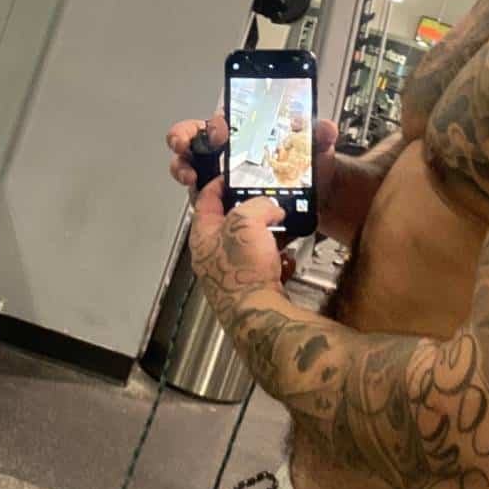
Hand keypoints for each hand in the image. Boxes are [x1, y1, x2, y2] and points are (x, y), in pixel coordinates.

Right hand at [166, 113, 338, 202]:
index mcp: (250, 130)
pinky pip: (197, 190)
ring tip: (189, 173)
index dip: (218, 120)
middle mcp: (230, 148)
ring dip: (182, 164)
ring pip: (189, 160)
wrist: (313, 200)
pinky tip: (197, 192)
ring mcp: (219, 171)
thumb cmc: (310, 168)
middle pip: (196, 134)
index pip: (226, 117)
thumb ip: (320, 135)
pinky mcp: (216, 195)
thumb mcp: (317, 148)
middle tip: (184, 143)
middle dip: (183, 135)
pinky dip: (192, 190)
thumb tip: (325, 127)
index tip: (220, 128)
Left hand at [189, 177, 290, 319]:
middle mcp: (212, 255)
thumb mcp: (246, 221)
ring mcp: (231, 272)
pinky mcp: (250, 284)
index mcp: (202, 236)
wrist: (259, 313)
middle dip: (251, 211)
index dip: (219, 184)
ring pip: (250, 242)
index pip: (205, 200)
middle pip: (230, 222)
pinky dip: (276, 255)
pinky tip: (285, 256)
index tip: (231, 176)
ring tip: (281, 228)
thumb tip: (270, 208)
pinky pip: (264, 262)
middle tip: (266, 202)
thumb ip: (258, 205)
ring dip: (267, 233)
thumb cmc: (243, 273)